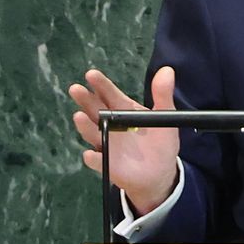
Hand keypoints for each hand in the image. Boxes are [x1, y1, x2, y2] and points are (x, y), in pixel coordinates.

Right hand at [67, 66, 181, 213]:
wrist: (160, 173)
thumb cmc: (160, 142)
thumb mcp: (165, 117)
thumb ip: (163, 95)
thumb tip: (167, 70)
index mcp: (123, 110)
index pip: (109, 94)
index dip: (100, 84)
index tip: (91, 74)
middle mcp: (110, 124)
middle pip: (94, 109)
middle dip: (84, 99)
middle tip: (76, 89)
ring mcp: (107, 144)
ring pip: (92, 133)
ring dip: (85, 126)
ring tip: (79, 116)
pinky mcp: (108, 164)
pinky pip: (98, 161)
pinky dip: (93, 158)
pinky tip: (90, 155)